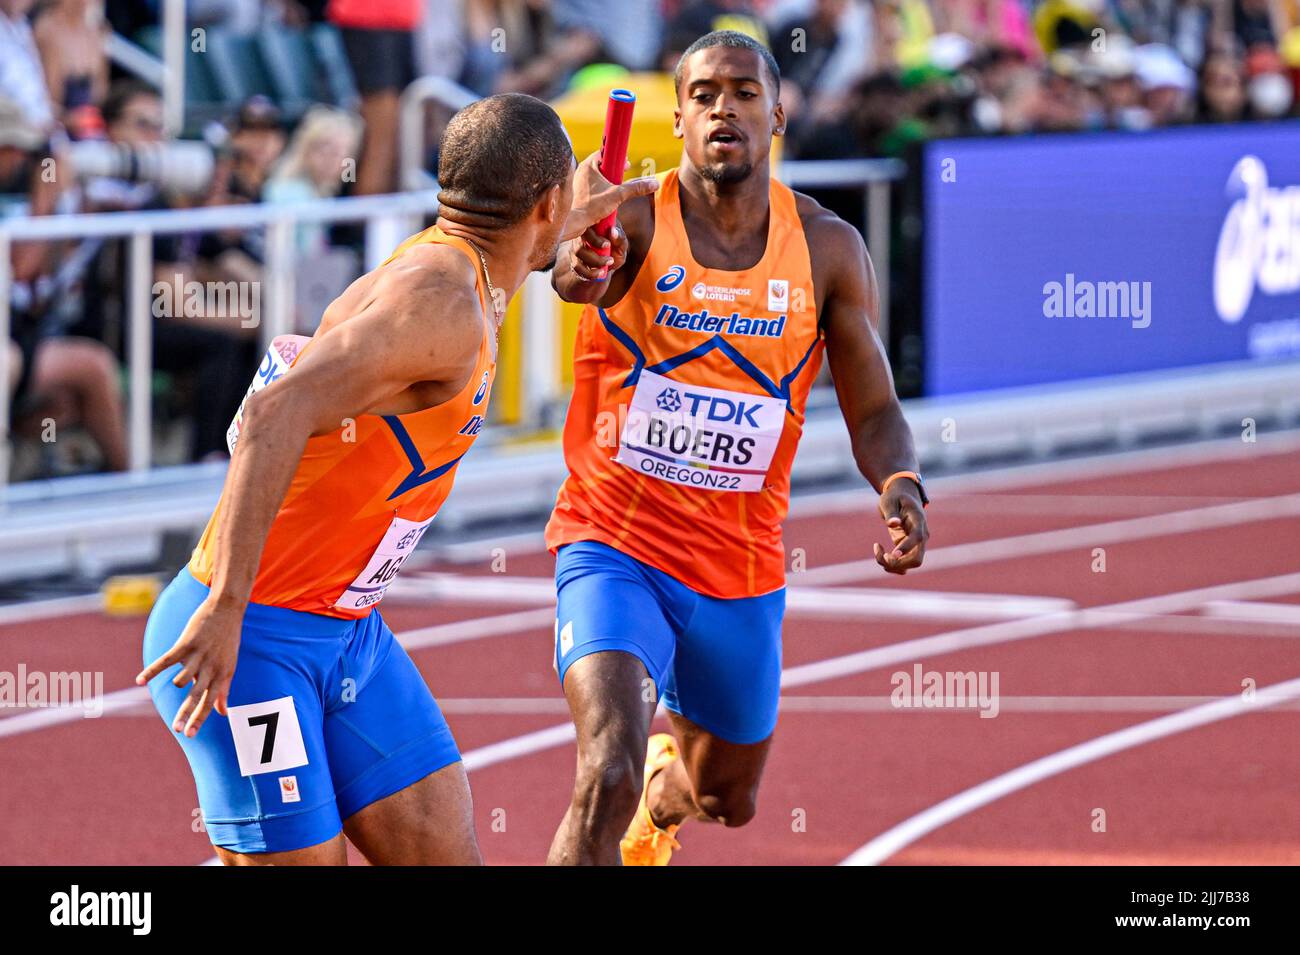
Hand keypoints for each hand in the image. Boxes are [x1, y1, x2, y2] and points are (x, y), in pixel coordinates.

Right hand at [136, 595, 242, 736]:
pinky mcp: (186, 643)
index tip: (189, 735)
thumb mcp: (230, 665)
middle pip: (197, 695)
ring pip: (183, 677)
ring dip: (179, 682)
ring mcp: (198, 655)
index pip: (210, 702)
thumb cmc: (227, 640)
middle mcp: (211, 667)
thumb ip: (224, 690)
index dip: (199, 719)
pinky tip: (139, 681)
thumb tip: (222, 713)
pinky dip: (152, 671)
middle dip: (186, 713)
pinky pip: (167, 660)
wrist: (227, 609)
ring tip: (177, 685)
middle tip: (176, 731)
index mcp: (222, 674)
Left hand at [562, 152, 656, 240]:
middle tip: (622, 181)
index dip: (618, 158)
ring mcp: (578, 182)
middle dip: (614, 173)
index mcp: (588, 165)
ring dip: (609, 184)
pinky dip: (601, 193)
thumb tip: (654, 183)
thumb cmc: (590, 206)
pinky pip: (593, 188)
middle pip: (603, 166)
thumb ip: (635, 188)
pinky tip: (605, 202)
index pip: (605, 152)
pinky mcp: (578, 194)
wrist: (572, 223)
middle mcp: (581, 171)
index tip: (626, 166)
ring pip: (598, 178)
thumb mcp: (617, 195)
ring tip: (614, 194)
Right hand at [571, 221, 629, 281]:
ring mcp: (575, 246)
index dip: (597, 227)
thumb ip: (620, 238)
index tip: (609, 239)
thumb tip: (612, 231)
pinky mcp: (574, 260)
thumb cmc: (616, 249)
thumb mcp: (622, 244)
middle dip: (595, 242)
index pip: (589, 219)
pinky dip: (590, 272)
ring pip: (579, 251)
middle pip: (581, 233)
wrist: (608, 266)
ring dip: (595, 259)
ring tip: (610, 262)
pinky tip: (601, 273)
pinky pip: (577, 267)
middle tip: (608, 248)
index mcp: (593, 223)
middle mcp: (581, 233)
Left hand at [874, 480, 927, 573]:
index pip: (917, 537)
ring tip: (877, 549)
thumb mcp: (889, 501)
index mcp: (918, 520)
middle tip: (881, 554)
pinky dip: (892, 565)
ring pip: (910, 565)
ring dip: (892, 565)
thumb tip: (893, 524)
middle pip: (916, 559)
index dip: (906, 548)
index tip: (893, 554)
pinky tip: (881, 553)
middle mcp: (921, 535)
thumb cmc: (894, 497)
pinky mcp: (909, 549)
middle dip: (897, 563)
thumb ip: (891, 513)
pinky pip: (904, 565)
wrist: (903, 497)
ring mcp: (917, 545)